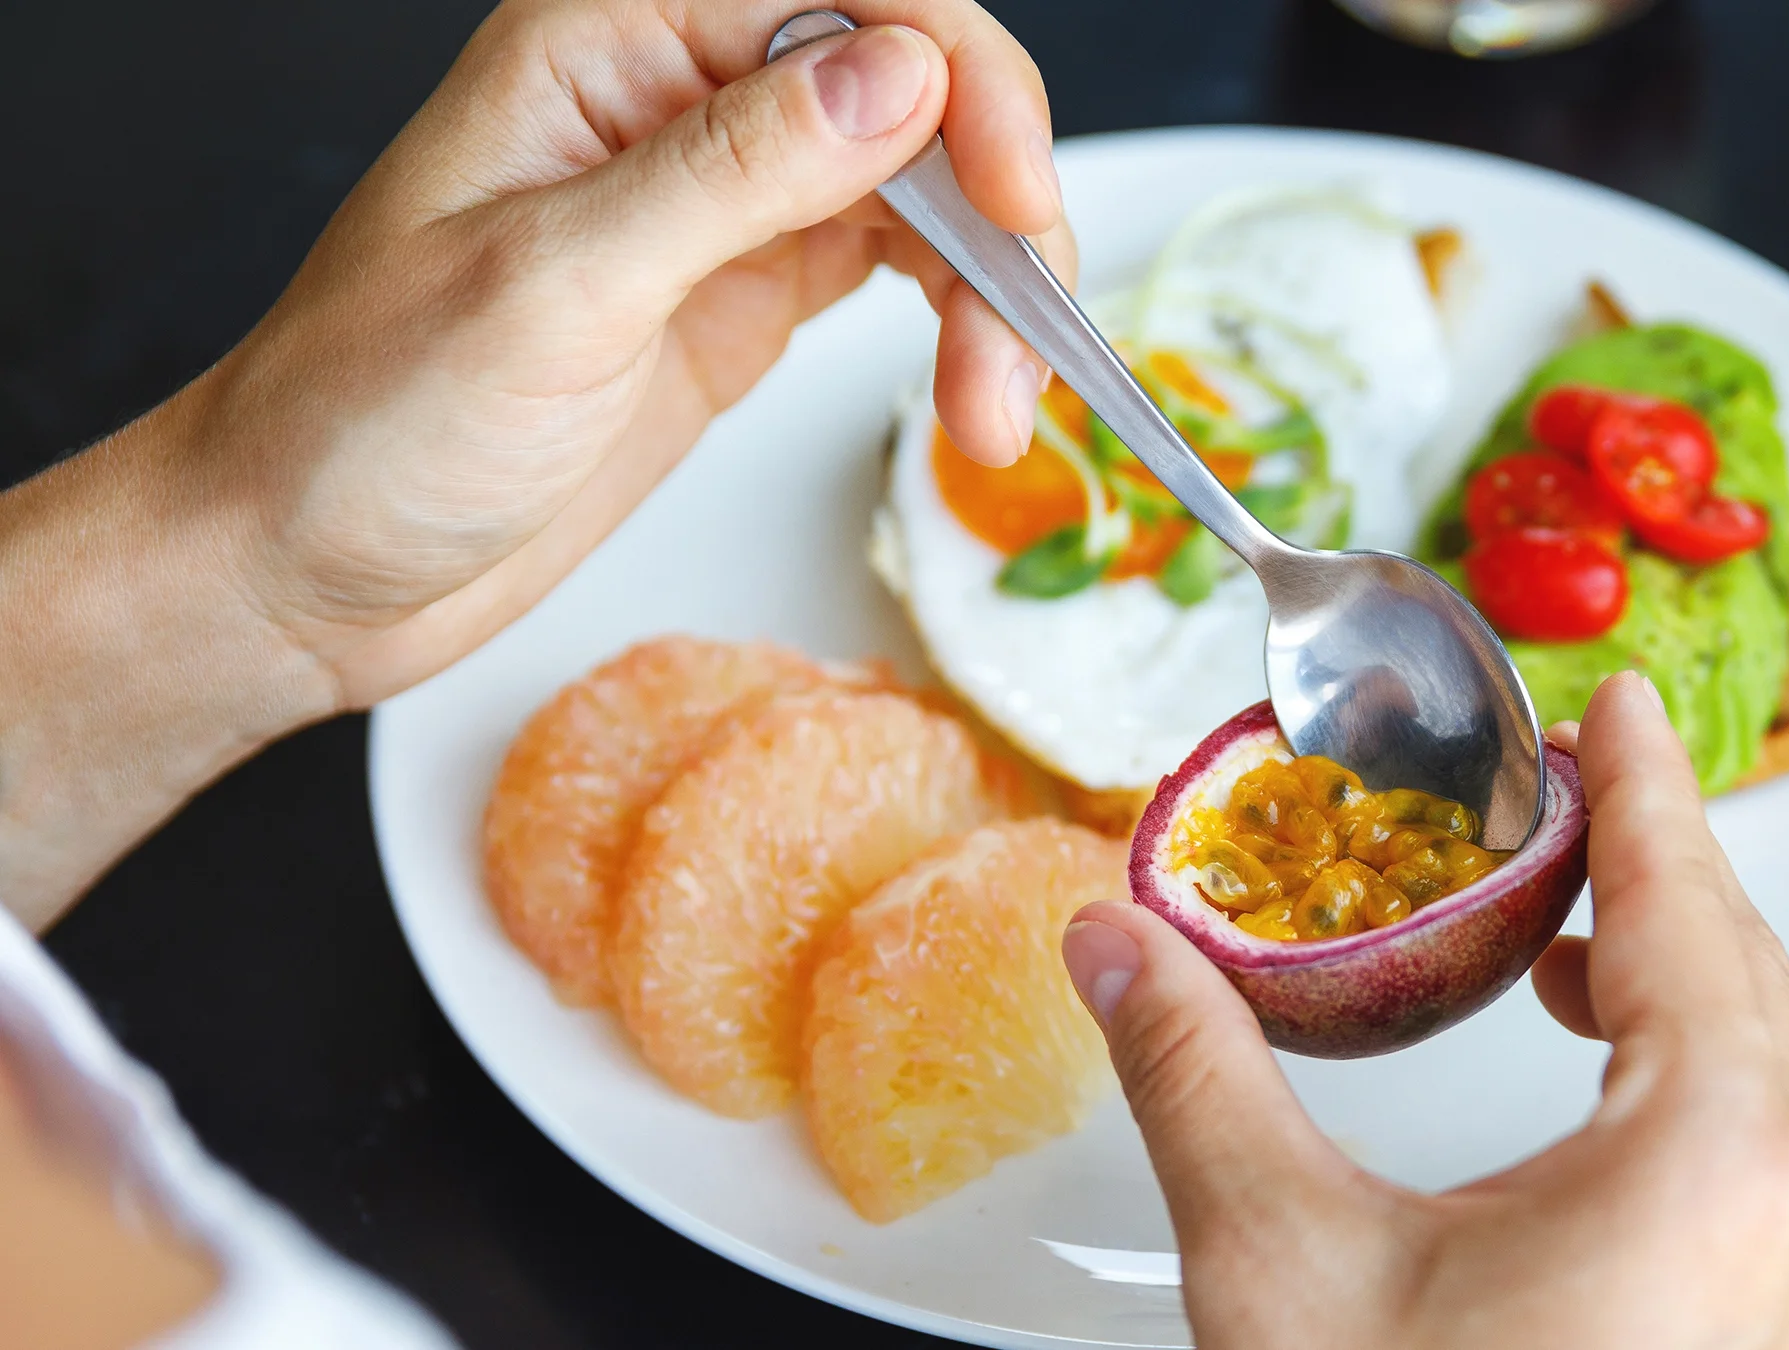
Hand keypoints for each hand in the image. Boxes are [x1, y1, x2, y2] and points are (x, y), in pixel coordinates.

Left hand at [203, 0, 1073, 705]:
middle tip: (1025, 339)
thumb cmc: (366, 421)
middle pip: (915, 88)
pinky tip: (975, 397)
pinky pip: (899, 268)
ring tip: (995, 413)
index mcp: (610, 38)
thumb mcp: (552, 289)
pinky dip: (961, 329)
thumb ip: (733, 172)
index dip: (962, 84)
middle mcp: (678, 96)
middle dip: (998, 205)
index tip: (1017, 206)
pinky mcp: (748, 291)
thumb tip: (903, 74)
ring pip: (926, 185)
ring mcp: (722, 197)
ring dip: (992, 289)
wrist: (302, 567)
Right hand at [1060, 671, 1788, 1348]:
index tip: (1620, 709)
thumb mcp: (1284, 1276)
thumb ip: (1199, 1080)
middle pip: (1773, 988)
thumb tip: (1118, 949)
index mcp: (1718, 1167)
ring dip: (1728, 1012)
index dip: (1643, 789)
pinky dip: (1772, 1123)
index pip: (1689, 908)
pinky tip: (1674, 1149)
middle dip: (1666, 900)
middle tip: (1563, 859)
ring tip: (1600, 994)